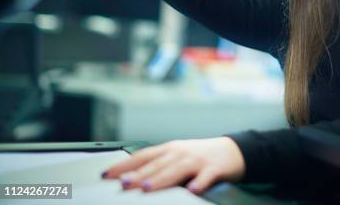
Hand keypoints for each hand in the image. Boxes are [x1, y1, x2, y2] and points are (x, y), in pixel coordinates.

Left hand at [101, 137, 244, 193]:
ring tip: (148, 187)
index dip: (124, 165)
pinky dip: (200, 182)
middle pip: (157, 164)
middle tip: (124, 184)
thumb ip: (157, 166)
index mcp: (170, 150)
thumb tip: (128, 178)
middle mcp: (181, 153)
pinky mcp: (215, 169)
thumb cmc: (200, 157)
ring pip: (178, 169)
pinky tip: (193, 190)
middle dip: (139, 174)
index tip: (106, 175)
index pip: (142, 156)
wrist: (233, 150)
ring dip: (162, 178)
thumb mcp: (178, 157)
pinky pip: (206, 177)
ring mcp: (198, 160)